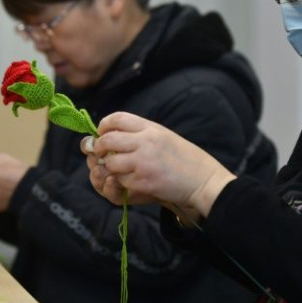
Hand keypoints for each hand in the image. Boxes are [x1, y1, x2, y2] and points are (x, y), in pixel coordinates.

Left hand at [81, 112, 235, 216]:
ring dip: (110, 169)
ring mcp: (143, 162)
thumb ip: (139, 135)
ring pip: (110, 163)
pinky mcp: (143, 182)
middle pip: (107, 140)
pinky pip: (120, 182)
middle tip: (99, 154)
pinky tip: (131, 183)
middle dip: (98, 148)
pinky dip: (121, 184)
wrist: (203, 180)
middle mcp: (145, 142)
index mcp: (150, 128)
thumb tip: (108, 137)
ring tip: (118, 171)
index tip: (101, 134)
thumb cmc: (184, 159)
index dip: (103, 126)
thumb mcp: (163, 137)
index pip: (117, 118)